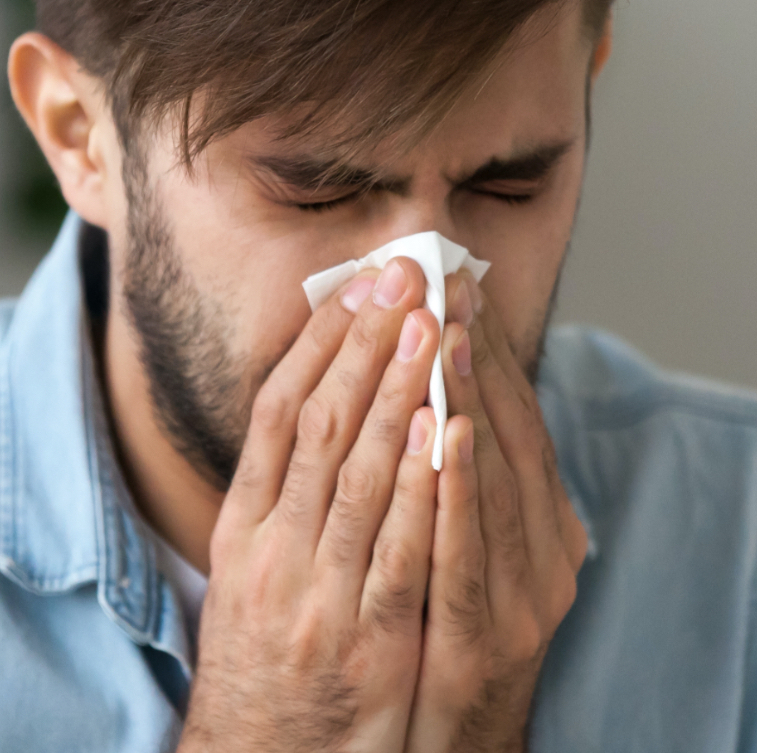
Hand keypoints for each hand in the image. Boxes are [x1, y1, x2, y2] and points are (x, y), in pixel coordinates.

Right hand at [178, 259, 442, 752]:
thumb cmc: (264, 654)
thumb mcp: (250, 568)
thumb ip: (282, 492)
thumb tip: (323, 399)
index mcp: (241, 528)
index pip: (276, 413)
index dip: (318, 343)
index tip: (355, 286)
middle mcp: (272, 552)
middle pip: (320, 426)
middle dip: (364, 344)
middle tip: (402, 277)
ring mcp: (318, 597)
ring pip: (359, 474)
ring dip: (397, 392)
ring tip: (428, 324)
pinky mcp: (369, 642)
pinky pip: (400, 551)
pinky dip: (421, 486)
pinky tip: (443, 428)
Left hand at [405, 273, 587, 752]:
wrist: (455, 743)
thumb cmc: (454, 625)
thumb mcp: (479, 545)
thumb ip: (473, 475)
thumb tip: (446, 389)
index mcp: (547, 523)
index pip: (518, 418)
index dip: (488, 349)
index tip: (458, 285)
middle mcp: (548, 553)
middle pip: (510, 436)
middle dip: (475, 354)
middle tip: (446, 283)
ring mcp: (520, 598)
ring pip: (495, 483)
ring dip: (468, 401)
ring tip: (445, 330)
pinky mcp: (483, 642)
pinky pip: (467, 557)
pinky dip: (458, 491)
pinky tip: (442, 433)